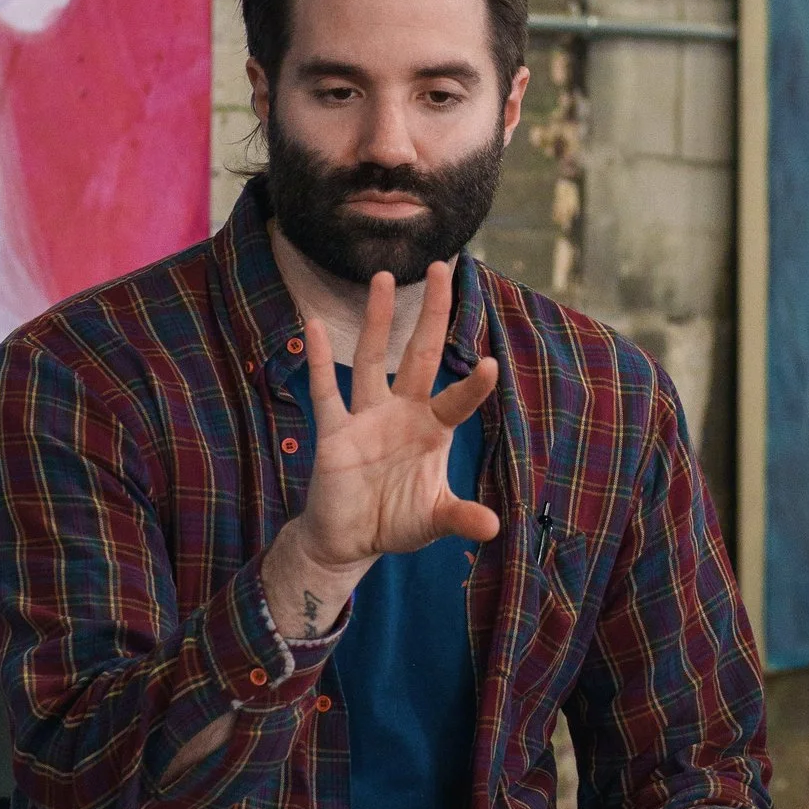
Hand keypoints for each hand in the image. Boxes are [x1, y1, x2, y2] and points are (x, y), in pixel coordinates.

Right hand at [259, 260, 498, 643]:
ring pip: (371, 359)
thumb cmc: (396, 521)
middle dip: (431, 314)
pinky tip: (315, 324)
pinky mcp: (333, 432)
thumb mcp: (433, 520)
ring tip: (384, 277)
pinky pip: (325, 391)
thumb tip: (493, 528)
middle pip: (418, 354)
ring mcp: (366, 418)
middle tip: (444, 269)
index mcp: (432, 430)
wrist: (349, 539)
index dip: (473, 386)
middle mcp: (401, 413)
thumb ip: (460, 518)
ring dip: (377, 320)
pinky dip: (318, 360)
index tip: (492, 364)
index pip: (457, 400)